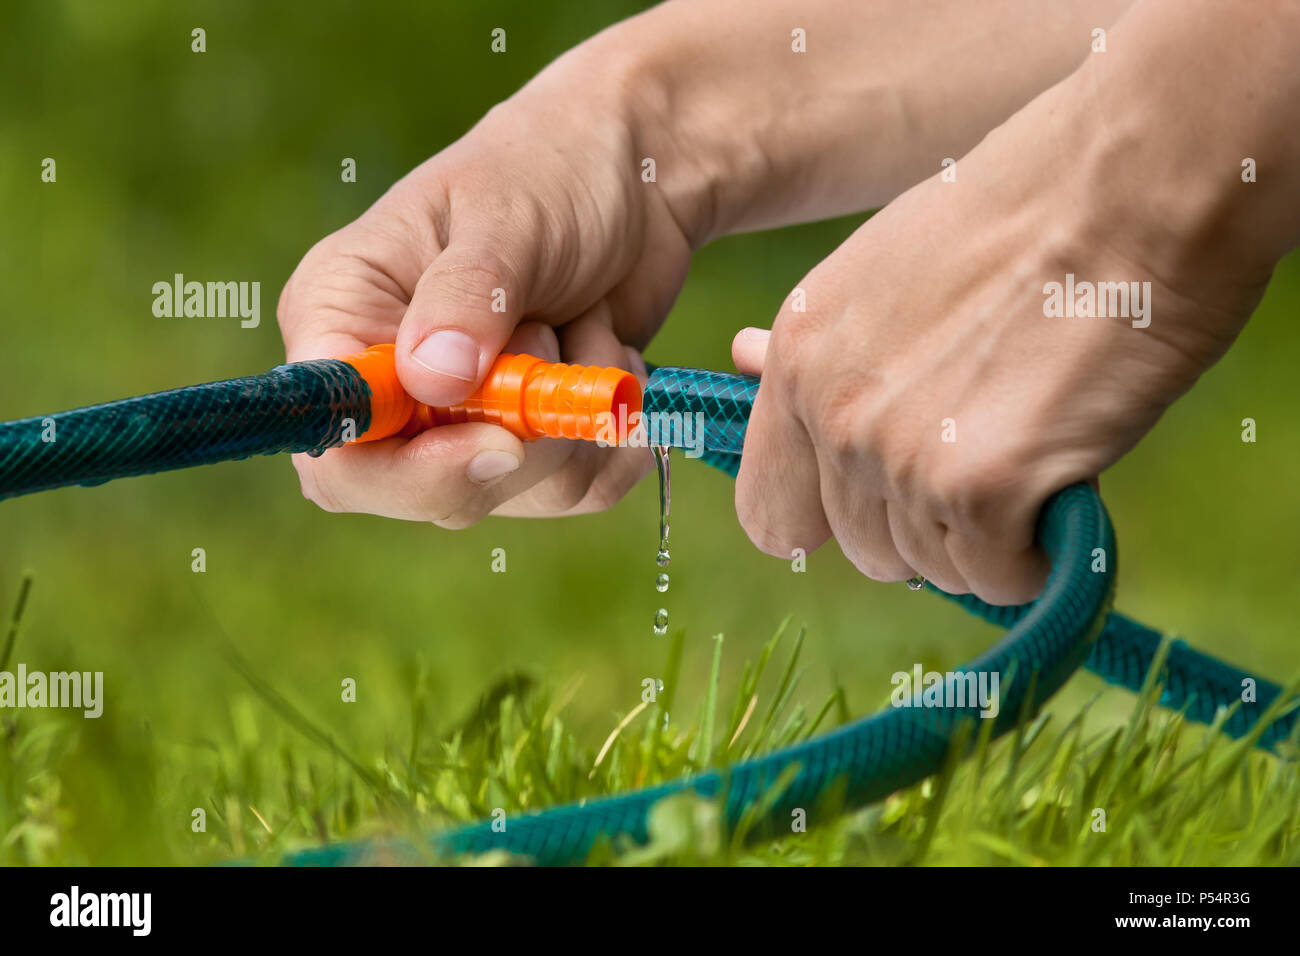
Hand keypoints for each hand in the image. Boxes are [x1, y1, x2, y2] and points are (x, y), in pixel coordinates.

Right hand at [277, 50, 693, 523]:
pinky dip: (614, 433)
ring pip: (516, 491)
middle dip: (520, 437)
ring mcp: (463, 422)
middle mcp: (391, 384)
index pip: (335, 443)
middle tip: (560, 342)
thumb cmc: (550, 170)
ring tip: (587, 323)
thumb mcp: (507, 217)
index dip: (408, 471)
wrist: (635, 180)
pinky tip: (613, 358)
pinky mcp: (531, 442)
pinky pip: (577, 489)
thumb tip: (433, 382)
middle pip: (428, 491)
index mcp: (342, 316)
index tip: (500, 440)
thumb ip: (467, 298)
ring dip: (577, 415)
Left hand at [732, 35, 1278, 603]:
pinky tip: (1065, 486)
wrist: (1133, 182)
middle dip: (928, 524)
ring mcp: (898, 454)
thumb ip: (818, 345)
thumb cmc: (1028, 212)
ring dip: (988, 534)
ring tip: (1037, 444)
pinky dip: (1038, 555)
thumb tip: (738, 356)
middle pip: (863, 549)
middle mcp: (831, 413)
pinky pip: (998, 579)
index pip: (771, 512)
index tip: (887, 501)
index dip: (832, 521)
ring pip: (933, 566)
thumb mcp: (880, 268)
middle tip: (996, 448)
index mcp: (798, 359)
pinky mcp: (980, 486)